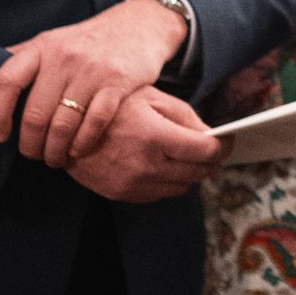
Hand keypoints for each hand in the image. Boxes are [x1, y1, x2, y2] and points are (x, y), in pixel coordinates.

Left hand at [0, 0, 189, 169]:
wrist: (137, 26)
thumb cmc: (87, 41)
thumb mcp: (51, 41)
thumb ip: (22, 58)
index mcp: (41, 47)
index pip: (6, 82)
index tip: (0, 136)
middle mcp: (64, 57)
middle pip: (35, 114)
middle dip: (31, 145)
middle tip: (33, 155)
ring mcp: (92, 70)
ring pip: (63, 124)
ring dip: (56, 150)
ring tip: (55, 158)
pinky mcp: (118, 83)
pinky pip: (94, 123)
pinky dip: (83, 143)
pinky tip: (78, 150)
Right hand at [66, 88, 219, 203]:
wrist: (67, 126)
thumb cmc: (113, 105)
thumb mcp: (153, 99)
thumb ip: (187, 119)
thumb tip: (213, 137)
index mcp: (156, 136)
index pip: (206, 152)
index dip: (223, 146)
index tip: (228, 141)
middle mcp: (146, 165)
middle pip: (198, 173)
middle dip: (209, 161)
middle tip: (208, 150)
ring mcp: (133, 183)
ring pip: (181, 188)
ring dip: (188, 174)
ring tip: (182, 157)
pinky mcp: (121, 194)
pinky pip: (158, 195)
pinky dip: (166, 182)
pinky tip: (160, 165)